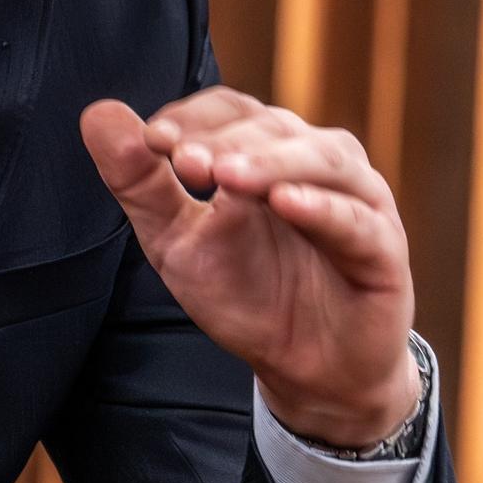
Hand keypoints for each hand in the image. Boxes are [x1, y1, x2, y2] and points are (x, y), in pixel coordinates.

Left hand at [80, 89, 421, 442]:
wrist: (308, 371)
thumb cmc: (249, 296)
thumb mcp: (178, 243)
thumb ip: (141, 184)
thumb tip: (97, 113)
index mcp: (269, 152)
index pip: (233, 111)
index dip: (194, 117)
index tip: (153, 141)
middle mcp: (318, 163)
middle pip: (275, 128)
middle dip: (225, 142)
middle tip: (184, 161)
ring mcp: (358, 201)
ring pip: (322, 160)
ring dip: (272, 162)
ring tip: (229, 175)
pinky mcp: (385, 248)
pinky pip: (357, 219)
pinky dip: (323, 207)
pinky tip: (287, 203)